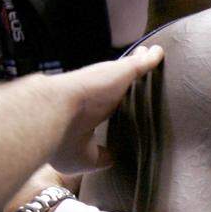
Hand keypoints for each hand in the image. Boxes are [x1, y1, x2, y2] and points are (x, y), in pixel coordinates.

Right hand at [44, 44, 164, 172]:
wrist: (52, 117)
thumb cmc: (60, 140)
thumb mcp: (84, 158)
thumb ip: (101, 157)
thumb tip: (113, 158)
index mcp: (90, 113)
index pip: (106, 104)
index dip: (116, 100)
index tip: (125, 102)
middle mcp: (99, 95)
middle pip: (118, 82)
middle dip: (128, 76)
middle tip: (143, 73)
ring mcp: (109, 81)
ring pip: (129, 68)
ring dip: (140, 61)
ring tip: (151, 55)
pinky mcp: (120, 72)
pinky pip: (141, 63)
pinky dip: (151, 58)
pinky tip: (159, 52)